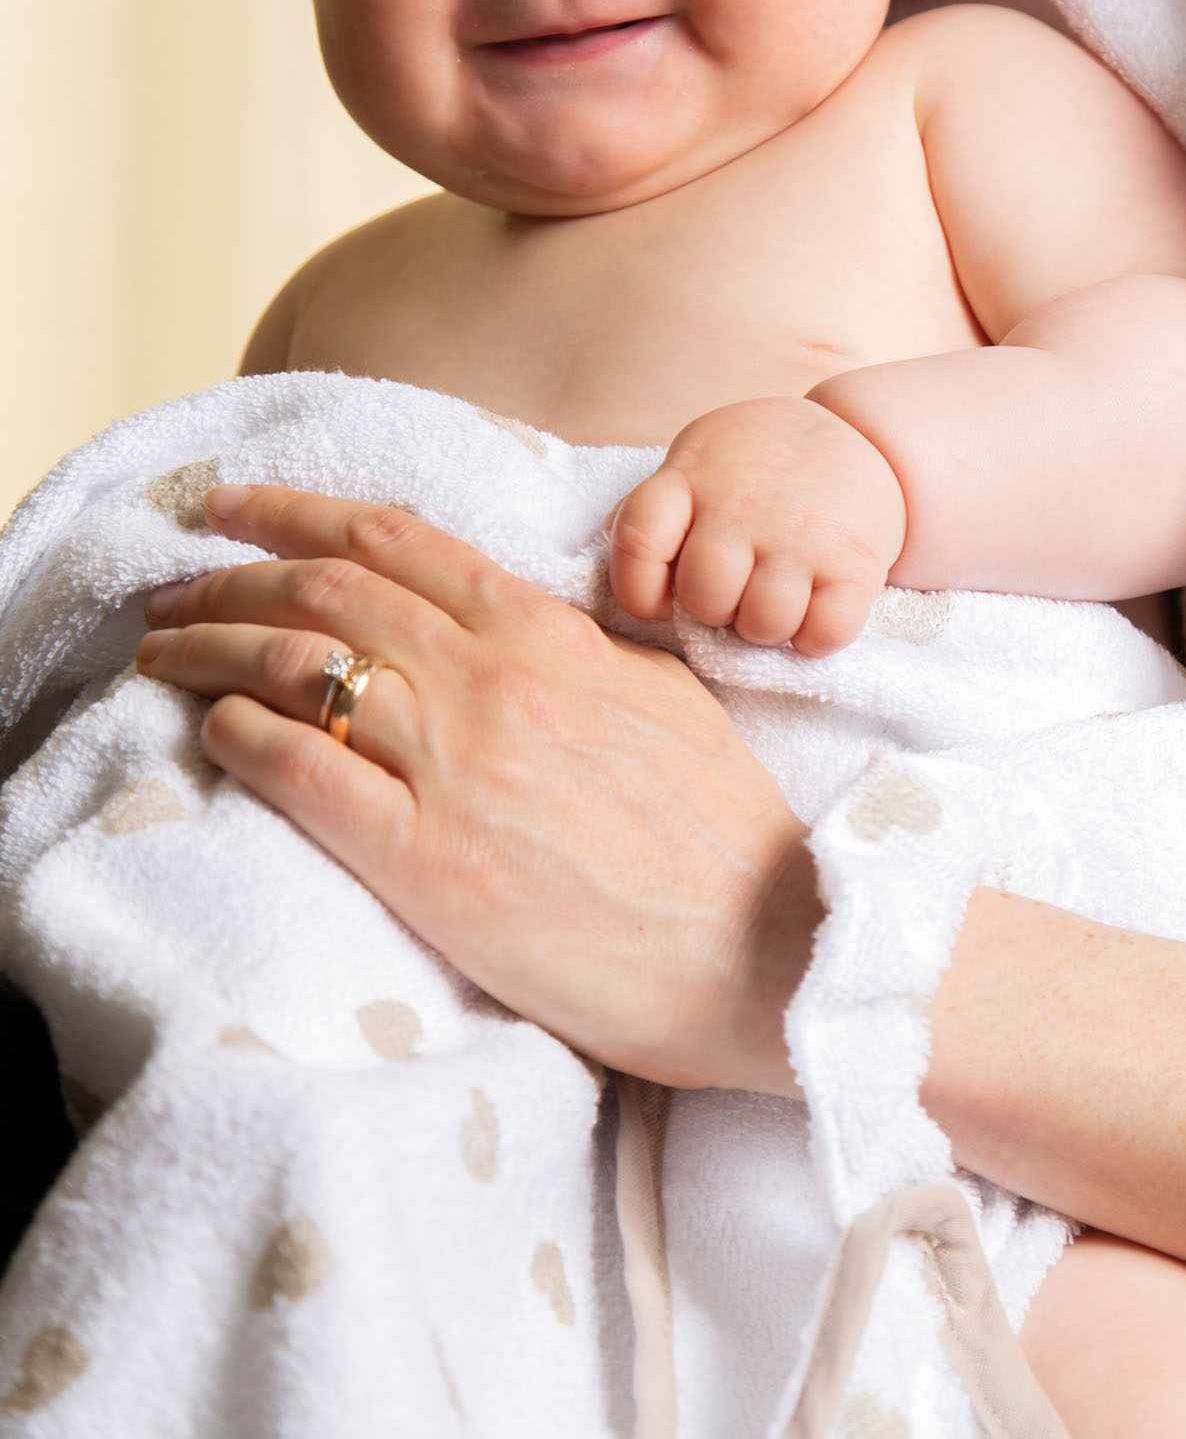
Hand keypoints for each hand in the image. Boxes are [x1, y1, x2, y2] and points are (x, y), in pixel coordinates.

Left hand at [134, 485, 820, 1092]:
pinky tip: (211, 731)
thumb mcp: (660, 697)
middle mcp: (493, 682)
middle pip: (325, 590)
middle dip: (226, 577)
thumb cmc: (719, 826)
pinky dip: (238, 737)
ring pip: (297, 667)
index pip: (396, 541)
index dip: (295, 511)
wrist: (760, 942)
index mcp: (550, 635)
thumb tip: (512, 625)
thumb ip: (578, 649)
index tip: (230, 509)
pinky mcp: (428, 862)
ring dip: (206, 648)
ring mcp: (457, 768)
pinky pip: (301, 774)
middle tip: (169, 593)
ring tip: (160, 655)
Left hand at [608, 396, 906, 655]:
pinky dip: (815, 639)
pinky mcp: (855, 562)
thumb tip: (605, 565)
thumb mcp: (699, 461)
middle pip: (705, 596)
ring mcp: (801, 534)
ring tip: (773, 602)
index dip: (638, 587)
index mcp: (691, 479)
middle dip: (714, 610)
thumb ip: (658, 511)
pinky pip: (825, 632)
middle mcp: (743, 506)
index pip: (638, 540)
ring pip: (764, 623)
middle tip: (734, 593)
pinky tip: (814, 612)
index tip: (660, 596)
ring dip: (765, 628)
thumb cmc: (759, 463)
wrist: (858, 433)